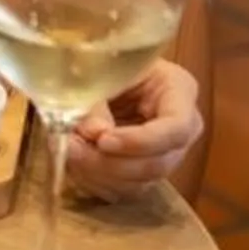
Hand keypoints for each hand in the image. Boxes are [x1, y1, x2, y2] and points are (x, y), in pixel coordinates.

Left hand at [66, 58, 204, 199]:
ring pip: (141, 182)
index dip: (142, 141)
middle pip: (159, 163)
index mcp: (179, 91)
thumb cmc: (103, 58)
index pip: (177, 128)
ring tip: (67, 152)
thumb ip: (96, 101)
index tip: (104, 140)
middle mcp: (181, 129)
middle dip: (113, 163)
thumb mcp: (99, 68)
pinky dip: (96, 182)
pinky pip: (125, 190)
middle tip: (73, 150)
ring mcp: (165, 154)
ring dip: (100, 174)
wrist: (98, 68)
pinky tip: (74, 164)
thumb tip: (93, 134)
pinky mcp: (143, 172)